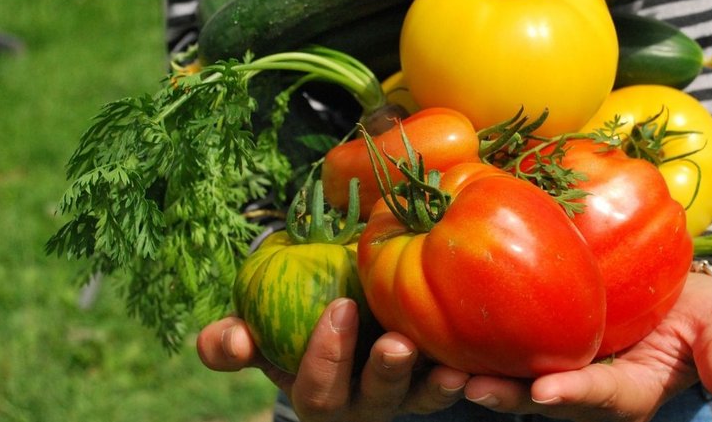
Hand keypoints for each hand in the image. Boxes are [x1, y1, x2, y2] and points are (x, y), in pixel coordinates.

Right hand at [197, 298, 469, 421]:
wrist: (342, 315)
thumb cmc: (293, 325)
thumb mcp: (259, 334)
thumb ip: (232, 342)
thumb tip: (232, 340)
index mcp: (320, 393)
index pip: (318, 388)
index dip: (326, 356)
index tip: (339, 307)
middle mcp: (364, 404)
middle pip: (376, 401)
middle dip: (385, 374)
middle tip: (396, 344)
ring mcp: (404, 396)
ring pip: (420, 399)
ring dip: (435, 385)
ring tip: (451, 368)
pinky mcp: (438, 380)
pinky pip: (455, 384)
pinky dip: (468, 374)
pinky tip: (479, 358)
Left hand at [459, 272, 711, 421]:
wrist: (676, 291)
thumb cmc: (700, 308)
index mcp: (632, 389)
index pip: (602, 396)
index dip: (575, 395)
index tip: (546, 391)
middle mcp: (590, 388)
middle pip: (546, 399)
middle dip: (510, 397)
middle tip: (472, 387)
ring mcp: (564, 368)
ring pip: (518, 380)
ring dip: (484, 377)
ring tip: (444, 369)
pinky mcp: (544, 344)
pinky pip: (512, 350)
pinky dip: (481, 347)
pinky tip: (445, 333)